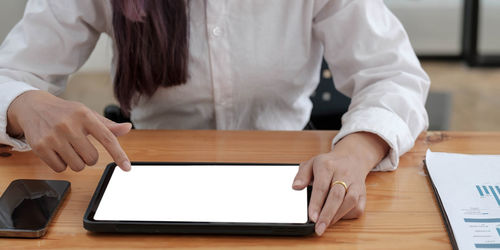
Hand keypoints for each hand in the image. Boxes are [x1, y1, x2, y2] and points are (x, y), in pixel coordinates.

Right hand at [6, 90, 130, 171]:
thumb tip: (127, 128)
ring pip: (77, 166)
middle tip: (80, 146)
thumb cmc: (66, 113)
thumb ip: (107, 125)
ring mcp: (53, 136)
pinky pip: (60, 169)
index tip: (127, 167)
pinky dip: (61, 164)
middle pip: (92, 159)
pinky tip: (57, 150)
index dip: (119, 155)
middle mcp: (69, 125)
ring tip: (68, 147)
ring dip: (76, 161)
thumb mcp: (87, 114)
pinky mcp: (40, 147)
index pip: (107, 138)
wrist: (33, 107)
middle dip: (89, 156)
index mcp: (85, 115)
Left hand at [292, 132, 388, 235]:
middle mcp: (343, 173)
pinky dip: (348, 215)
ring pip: (350, 202)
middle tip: (319, 228)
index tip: (312, 217)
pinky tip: (337, 218)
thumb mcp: (311, 163)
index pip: (322, 186)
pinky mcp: (363, 192)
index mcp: (327, 165)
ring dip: (337, 216)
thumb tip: (296, 187)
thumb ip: (302, 175)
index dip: (316, 203)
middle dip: (327, 214)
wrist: (352, 157)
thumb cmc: (329, 163)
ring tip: (326, 225)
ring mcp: (355, 183)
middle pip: (336, 196)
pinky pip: (358, 207)